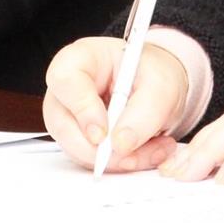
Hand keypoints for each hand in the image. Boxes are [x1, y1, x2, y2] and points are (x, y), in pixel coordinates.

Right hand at [42, 36, 188, 172]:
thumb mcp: (161, 86)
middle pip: (62, 125)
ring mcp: (69, 117)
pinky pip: (91, 161)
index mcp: (80, 59)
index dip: (82, 110)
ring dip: (117, 159)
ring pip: (77, 150)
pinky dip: (121, 163)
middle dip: (100, 149)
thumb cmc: (154, 74)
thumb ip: (144, 112)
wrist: (159, 87)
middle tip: (133, 152)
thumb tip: (120, 145)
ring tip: (153, 148)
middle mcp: (67, 89)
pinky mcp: (79, 140)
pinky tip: (145, 152)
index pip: (65, 81)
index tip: (103, 134)